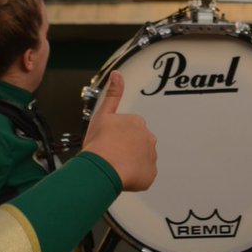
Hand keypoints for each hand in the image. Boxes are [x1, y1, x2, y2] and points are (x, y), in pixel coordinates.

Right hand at [82, 72, 157, 190]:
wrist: (102, 167)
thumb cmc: (99, 143)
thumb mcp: (102, 114)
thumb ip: (112, 94)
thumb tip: (117, 74)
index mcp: (137, 122)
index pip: (130, 129)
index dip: (117, 136)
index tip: (109, 142)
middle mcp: (149, 137)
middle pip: (137, 143)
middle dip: (127, 149)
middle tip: (111, 155)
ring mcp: (151, 156)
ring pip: (141, 159)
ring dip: (132, 162)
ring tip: (115, 166)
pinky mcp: (151, 174)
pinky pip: (144, 175)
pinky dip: (135, 177)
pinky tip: (122, 176)